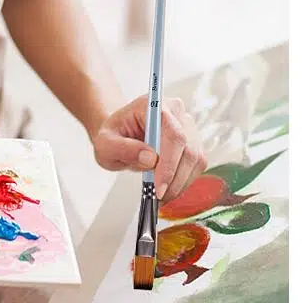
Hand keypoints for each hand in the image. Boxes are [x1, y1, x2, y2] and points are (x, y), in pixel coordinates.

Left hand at [91, 96, 206, 202]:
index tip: (159, 187)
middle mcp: (176, 111)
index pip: (173, 134)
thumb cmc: (113, 136)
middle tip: (158, 196)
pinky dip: (183, 181)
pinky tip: (168, 188)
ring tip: (160, 194)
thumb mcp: (105, 144)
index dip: (169, 164)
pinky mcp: (194, 142)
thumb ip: (123, 149)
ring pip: (196, 159)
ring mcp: (188, 126)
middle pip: (189, 149)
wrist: (120, 135)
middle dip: (174, 178)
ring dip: (180, 182)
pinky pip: (197, 165)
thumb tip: (150, 159)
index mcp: (153, 105)